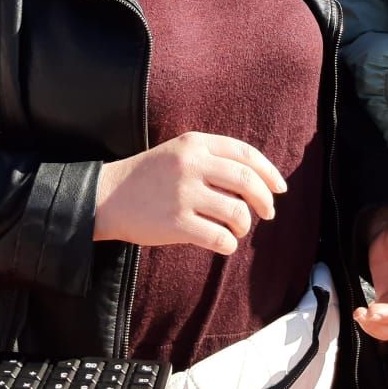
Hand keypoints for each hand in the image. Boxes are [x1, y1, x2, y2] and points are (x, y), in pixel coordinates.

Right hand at [93, 132, 286, 255]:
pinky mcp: (176, 223)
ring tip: (236, 228)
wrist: (107, 196)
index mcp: (194, 144)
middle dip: (265, 200)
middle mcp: (191, 165)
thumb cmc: (148, 177)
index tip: (280, 188)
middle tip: (268, 213)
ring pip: (237, 212)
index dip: (269, 172)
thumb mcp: (178, 154)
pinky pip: (220, 237)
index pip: (245, 154)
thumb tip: (257, 182)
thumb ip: (212, 159)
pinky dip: (229, 244)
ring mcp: (183, 194)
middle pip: (247, 181)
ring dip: (244, 224)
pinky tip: (223, 243)